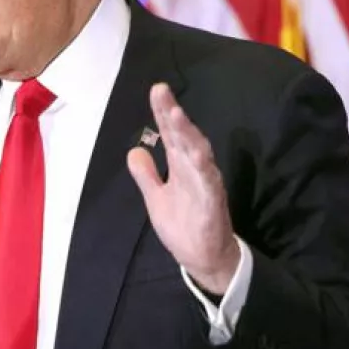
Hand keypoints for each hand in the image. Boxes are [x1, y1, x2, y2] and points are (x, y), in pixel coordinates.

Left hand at [126, 83, 239, 294]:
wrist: (204, 258)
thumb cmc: (183, 225)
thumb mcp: (155, 198)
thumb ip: (146, 175)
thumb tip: (134, 150)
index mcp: (180, 166)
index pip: (170, 134)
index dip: (163, 112)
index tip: (157, 90)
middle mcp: (194, 169)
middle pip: (184, 136)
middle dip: (173, 113)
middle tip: (161, 90)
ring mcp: (205, 184)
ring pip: (198, 153)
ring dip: (188, 134)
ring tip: (176, 114)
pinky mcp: (213, 203)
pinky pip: (210, 183)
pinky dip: (204, 168)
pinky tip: (197, 154)